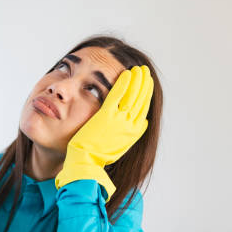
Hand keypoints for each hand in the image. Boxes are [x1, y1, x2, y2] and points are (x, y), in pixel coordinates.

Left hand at [55, 65, 152, 200]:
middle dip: (144, 83)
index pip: (144, 108)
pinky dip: (123, 83)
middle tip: (144, 71)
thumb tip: (141, 123)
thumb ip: (130, 132)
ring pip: (133, 95)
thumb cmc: (98, 155)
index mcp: (135, 132)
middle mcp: (131, 125)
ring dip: (137, 80)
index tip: (146, 83)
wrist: (85, 162)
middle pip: (142, 99)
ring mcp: (120, 120)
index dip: (146, 94)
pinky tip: (126, 73)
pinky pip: (118, 95)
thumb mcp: (121, 145)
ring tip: (138, 69)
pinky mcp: (107, 116)